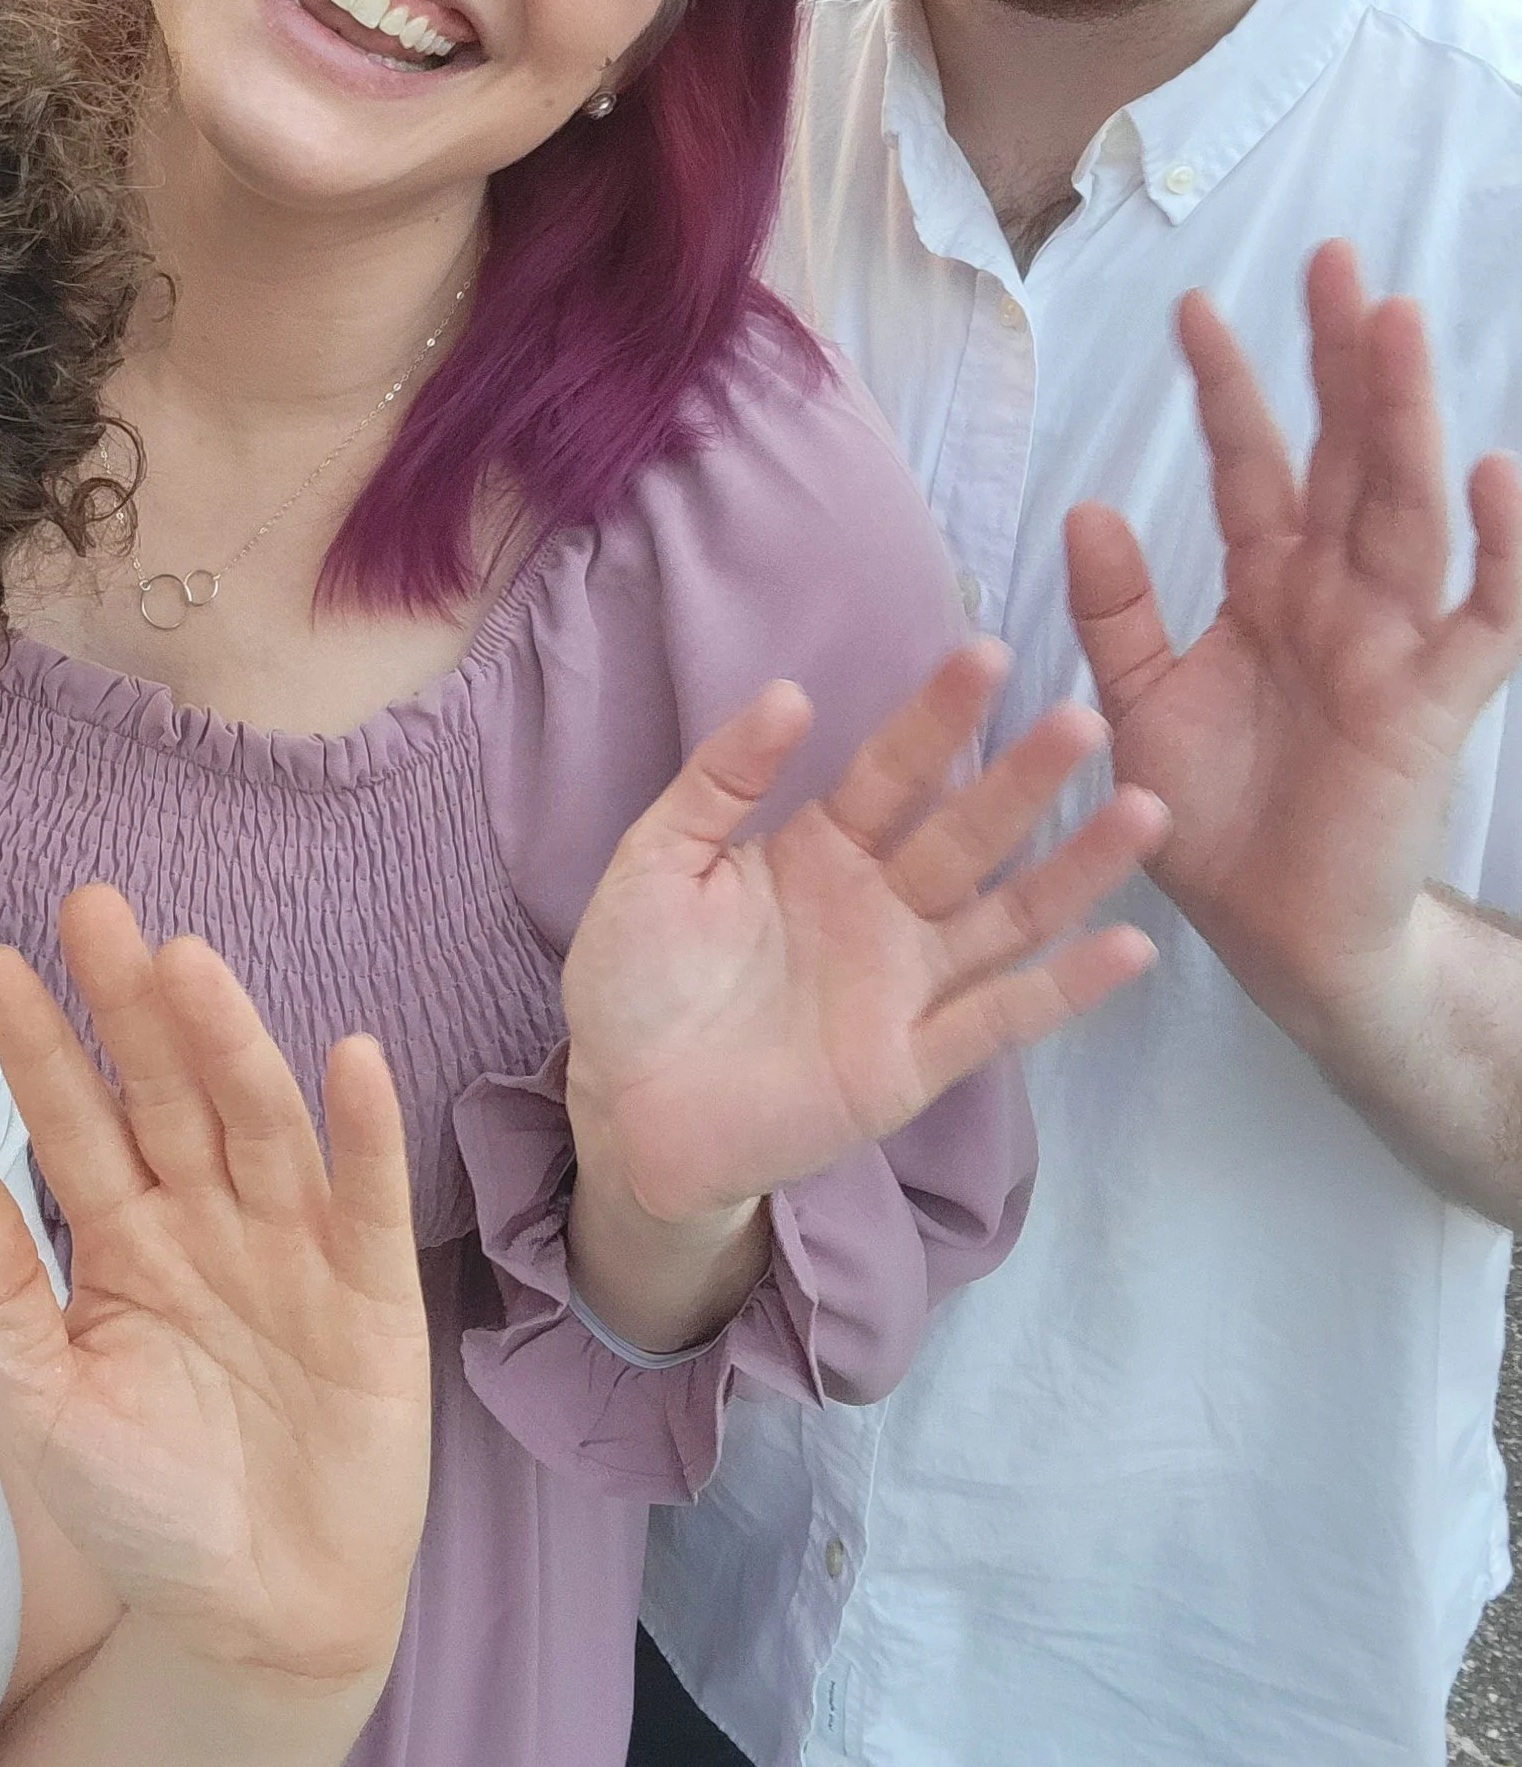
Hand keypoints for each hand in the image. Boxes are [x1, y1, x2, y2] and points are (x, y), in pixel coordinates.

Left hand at [0, 887, 430, 1691]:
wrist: (257, 1618)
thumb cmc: (143, 1509)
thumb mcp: (43, 1408)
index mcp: (120, 1241)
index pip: (73, 1124)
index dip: (38, 1049)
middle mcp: (206, 1221)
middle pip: (167, 1093)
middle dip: (130, 1005)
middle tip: (94, 906)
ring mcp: (293, 1248)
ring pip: (258, 1124)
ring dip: (230, 1043)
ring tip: (191, 966)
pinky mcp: (372, 1292)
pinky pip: (367, 1199)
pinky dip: (362, 1132)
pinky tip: (347, 1060)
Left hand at [563, 646, 1165, 1225]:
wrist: (623, 1113)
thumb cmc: (633, 981)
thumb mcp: (657, 861)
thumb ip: (719, 781)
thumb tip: (789, 691)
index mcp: (821, 849)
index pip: (893, 770)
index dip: (938, 716)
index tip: (986, 653)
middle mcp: (880, 906)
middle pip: (968, 831)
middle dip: (1025, 777)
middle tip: (1085, 716)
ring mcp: (906, 983)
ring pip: (1009, 914)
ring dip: (1077, 866)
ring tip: (1144, 809)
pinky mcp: (915, 1061)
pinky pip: (1002, 1016)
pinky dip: (1066, 986)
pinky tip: (1129, 946)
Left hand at [1064, 242, 1521, 1059]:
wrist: (1273, 935)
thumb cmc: (1212, 815)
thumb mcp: (1137, 705)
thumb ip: (1117, 611)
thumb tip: (1086, 507)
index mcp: (1266, 586)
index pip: (1250, 466)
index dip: (1229, 388)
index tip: (1191, 305)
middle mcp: (1336, 595)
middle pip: (1342, 455)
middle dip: (1339, 360)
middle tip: (1333, 258)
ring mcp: (1393, 641)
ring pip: (1408, 506)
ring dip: (1406, 416)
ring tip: (1399, 322)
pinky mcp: (1435, 704)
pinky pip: (1483, 615)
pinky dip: (1498, 547)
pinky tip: (1496, 473)